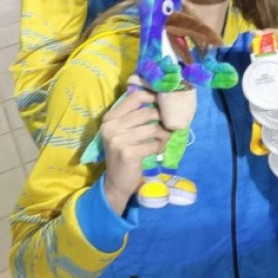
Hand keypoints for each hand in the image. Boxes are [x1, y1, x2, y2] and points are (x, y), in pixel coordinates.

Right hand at [100, 78, 170, 215]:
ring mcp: (118, 140)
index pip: (136, 96)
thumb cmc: (125, 151)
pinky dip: (160, 147)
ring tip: (162, 140)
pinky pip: (154, 144)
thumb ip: (136, 115)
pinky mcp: (128, 154)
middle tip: (166, 128)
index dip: (154, 96)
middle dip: (163, 120)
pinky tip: (157, 151)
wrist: (116, 181)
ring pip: (154, 128)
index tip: (165, 102)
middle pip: (148, 113)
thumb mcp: (125, 131)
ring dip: (164, 135)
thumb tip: (162, 97)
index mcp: (110, 117)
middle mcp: (111, 127)